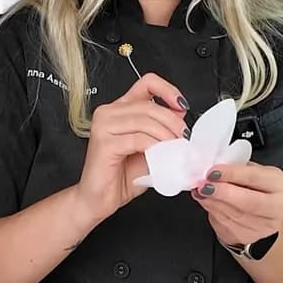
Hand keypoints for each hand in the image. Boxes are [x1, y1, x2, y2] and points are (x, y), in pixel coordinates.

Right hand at [73, 73, 188, 224]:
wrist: (98, 199)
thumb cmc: (121, 177)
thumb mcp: (150, 148)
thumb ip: (162, 129)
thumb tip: (182, 115)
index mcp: (120, 109)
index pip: (147, 82)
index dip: (168, 90)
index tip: (182, 106)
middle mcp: (108, 112)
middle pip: (150, 105)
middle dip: (173, 123)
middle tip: (184, 139)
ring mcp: (103, 126)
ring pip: (146, 121)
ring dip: (167, 136)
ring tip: (176, 151)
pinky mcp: (104, 143)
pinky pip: (139, 139)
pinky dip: (155, 147)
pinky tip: (162, 157)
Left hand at [191, 162, 282, 247]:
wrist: (261, 216)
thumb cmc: (255, 189)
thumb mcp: (251, 172)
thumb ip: (236, 169)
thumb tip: (214, 168)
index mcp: (277, 184)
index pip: (255, 178)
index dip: (232, 174)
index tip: (213, 172)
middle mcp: (276, 207)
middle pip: (248, 202)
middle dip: (222, 193)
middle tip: (204, 185)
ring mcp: (263, 226)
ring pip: (234, 215)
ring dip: (213, 202)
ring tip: (201, 191)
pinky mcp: (247, 237)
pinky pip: (225, 224)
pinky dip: (212, 211)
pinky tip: (206, 202)